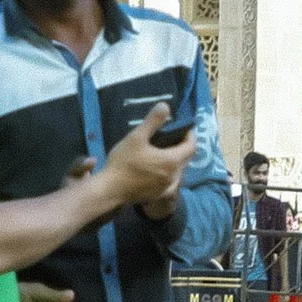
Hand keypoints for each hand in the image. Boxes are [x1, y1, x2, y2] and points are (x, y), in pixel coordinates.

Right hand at [93, 104, 190, 218]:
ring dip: (177, 161)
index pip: (191, 146)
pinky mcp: (158, 195)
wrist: (109, 190)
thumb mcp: (136, 137)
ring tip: (166, 153)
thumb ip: (153, 121)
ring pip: (179, 172)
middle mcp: (174, 176)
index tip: (184, 127)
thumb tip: (165, 105)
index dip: (190, 135)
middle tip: (174, 137)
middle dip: (183, 147)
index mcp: (172, 161)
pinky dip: (170, 175)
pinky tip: (160, 171)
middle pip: (186, 159)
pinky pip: (171, 183)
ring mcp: (166, 188)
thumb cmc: (123, 163)